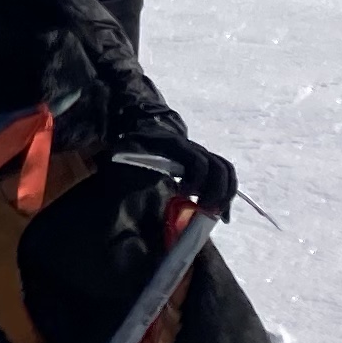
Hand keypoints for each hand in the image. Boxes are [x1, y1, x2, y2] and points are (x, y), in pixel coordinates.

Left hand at [118, 138, 236, 218]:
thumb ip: (125, 155)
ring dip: (224, 194)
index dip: (196, 180)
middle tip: (202, 209)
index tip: (182, 194)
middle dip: (214, 191)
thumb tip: (113, 163)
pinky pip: (226, 177)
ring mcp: (203, 155)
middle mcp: (195, 148)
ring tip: (214, 214)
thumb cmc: (134, 141)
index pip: (198, 161)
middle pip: (218, 167)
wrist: (145, 125)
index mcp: (177, 145)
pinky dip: (227, 195)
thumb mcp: (127, 147)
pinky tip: (223, 217)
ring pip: (226, 171)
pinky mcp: (206, 164)